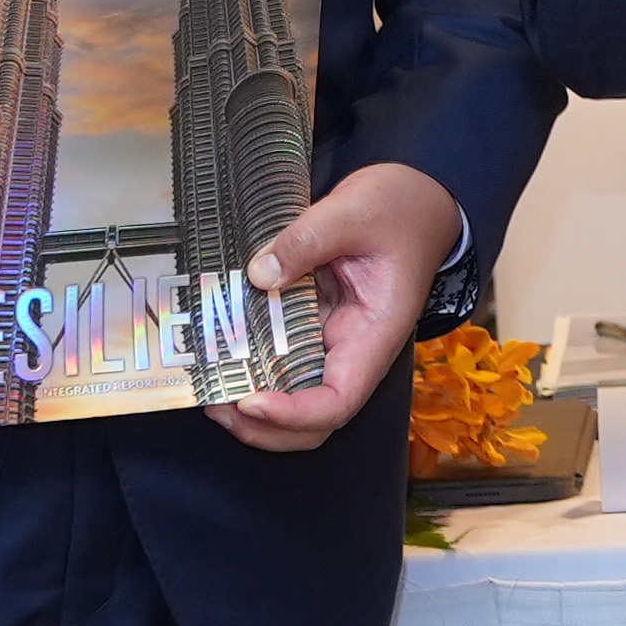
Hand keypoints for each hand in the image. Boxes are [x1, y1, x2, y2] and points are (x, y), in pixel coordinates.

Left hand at [208, 161, 466, 453]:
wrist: (416, 198)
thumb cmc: (399, 207)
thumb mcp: (353, 210)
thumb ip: (306, 240)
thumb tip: (258, 275)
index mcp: (374, 334)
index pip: (339, 401)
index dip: (293, 414)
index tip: (249, 400)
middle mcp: (354, 350)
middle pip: (315, 421)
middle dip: (264, 427)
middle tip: (215, 403)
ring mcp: (332, 342)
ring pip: (296, 400)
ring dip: (253, 409)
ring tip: (208, 388)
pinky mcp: (313, 326)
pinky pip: (282, 362)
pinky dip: (252, 369)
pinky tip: (219, 355)